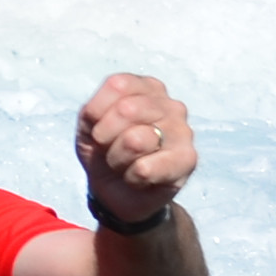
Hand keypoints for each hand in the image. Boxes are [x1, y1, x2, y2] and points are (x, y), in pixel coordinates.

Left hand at [74, 71, 194, 225]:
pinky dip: (131, 177)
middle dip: (105, 137)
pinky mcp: (188, 159)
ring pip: (136, 140)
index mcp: (146, 88)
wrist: (116, 191)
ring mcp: (183, 131)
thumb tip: (118, 112)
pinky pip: (145, 168)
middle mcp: (170, 104)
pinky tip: (139, 178)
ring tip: (125, 163)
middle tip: (110, 149)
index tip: (96, 128)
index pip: (118, 85)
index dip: (96, 111)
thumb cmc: (104, 150)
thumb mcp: (87, 127)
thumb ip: (94, 111)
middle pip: (127, 110)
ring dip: (118, 159)